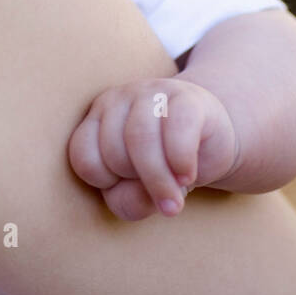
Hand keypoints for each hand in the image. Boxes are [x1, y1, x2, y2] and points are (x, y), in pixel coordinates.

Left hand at [68, 76, 239, 221]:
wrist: (212, 139)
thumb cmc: (165, 166)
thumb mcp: (138, 192)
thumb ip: (129, 202)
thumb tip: (148, 197)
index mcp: (98, 118)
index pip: (83, 155)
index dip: (104, 182)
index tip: (126, 184)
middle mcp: (119, 99)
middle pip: (113, 151)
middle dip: (135, 182)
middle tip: (156, 189)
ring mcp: (153, 92)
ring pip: (140, 139)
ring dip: (158, 181)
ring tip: (175, 198)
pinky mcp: (188, 98)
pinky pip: (177, 130)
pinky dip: (181, 162)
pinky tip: (188, 176)